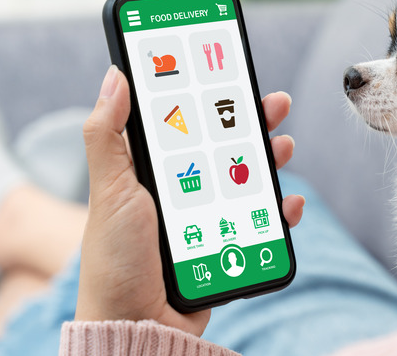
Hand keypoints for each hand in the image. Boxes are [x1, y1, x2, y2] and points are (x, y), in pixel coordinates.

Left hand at [76, 66, 303, 334]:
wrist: (138, 324)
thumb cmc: (115, 260)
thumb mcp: (109, 189)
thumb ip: (107, 134)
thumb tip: (115, 76)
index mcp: (155, 171)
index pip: (186, 123)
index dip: (209, 96)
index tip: (229, 72)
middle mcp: (185, 190)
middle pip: (225, 146)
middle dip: (251, 122)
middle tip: (275, 103)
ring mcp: (209, 218)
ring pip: (248, 180)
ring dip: (271, 160)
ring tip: (284, 146)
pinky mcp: (229, 246)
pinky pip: (263, 224)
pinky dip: (280, 212)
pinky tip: (289, 203)